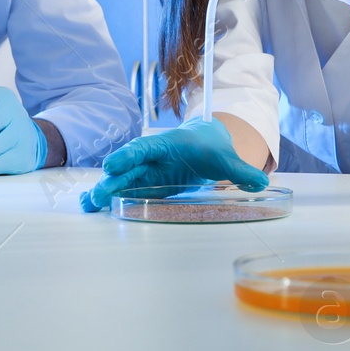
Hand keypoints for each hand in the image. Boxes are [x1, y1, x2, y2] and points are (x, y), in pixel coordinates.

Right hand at [80, 117, 268, 211]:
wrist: (205, 143)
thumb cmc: (212, 148)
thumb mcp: (226, 159)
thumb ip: (240, 171)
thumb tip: (260, 182)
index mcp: (167, 145)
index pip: (144, 149)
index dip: (128, 157)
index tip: (112, 165)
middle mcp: (151, 157)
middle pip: (128, 167)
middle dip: (112, 180)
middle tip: (98, 194)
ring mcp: (146, 172)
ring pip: (122, 180)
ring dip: (105, 191)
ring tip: (89, 204)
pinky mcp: (145, 185)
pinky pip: (125, 190)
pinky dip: (109, 197)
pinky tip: (93, 207)